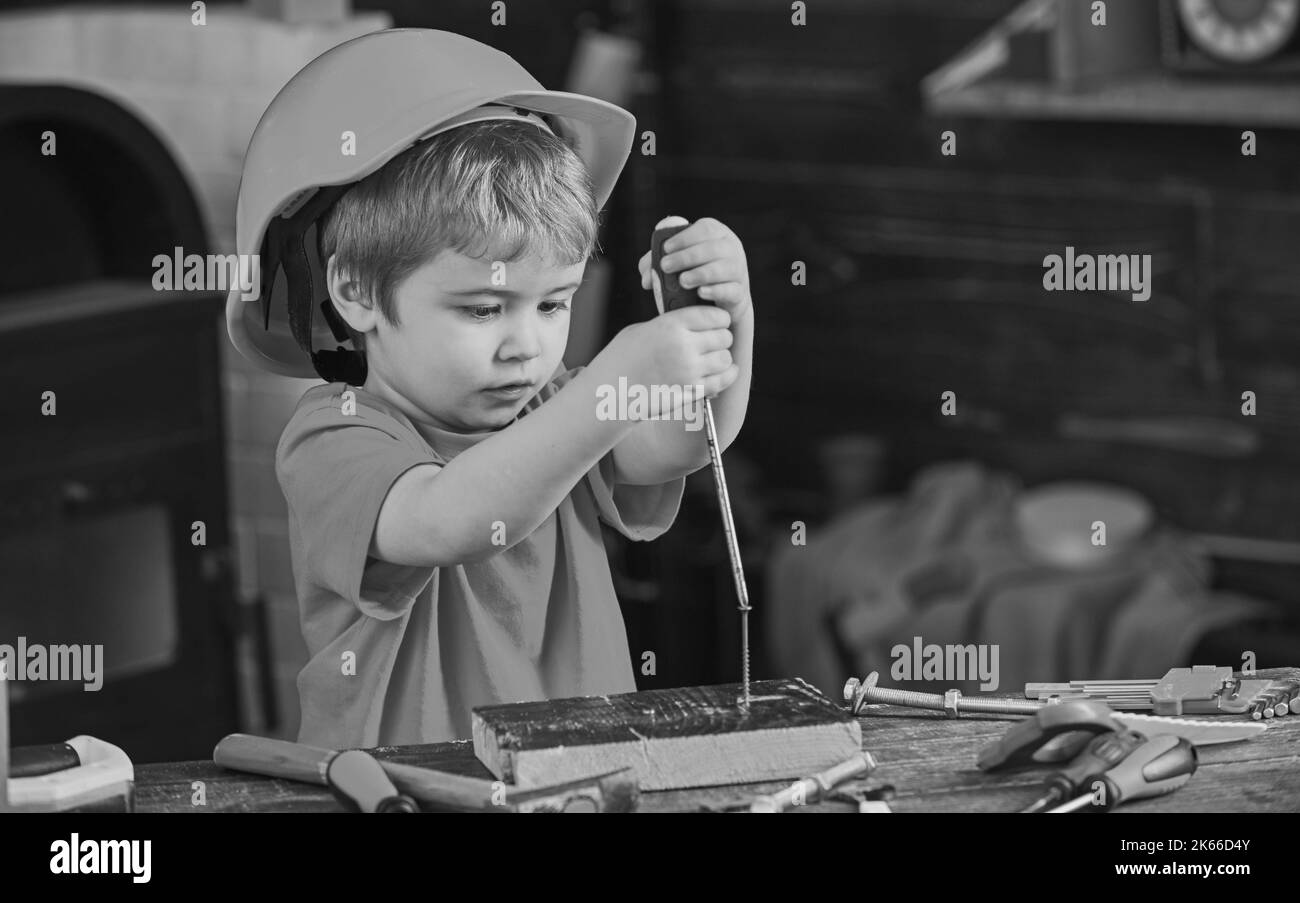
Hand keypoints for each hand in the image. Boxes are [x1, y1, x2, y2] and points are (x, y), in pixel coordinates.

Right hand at [589, 305, 737, 418]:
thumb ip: (671, 323)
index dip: (718, 318)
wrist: (610, 391)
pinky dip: (725, 377)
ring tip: (712, 360)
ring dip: (722, 359)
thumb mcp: (642, 329)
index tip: (715, 322)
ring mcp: (688, 371)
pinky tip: (721, 373)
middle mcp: (683, 346)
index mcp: (671, 325)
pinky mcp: (690, 392)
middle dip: (721, 338)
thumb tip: (694, 320)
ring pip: (726, 359)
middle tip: (713, 342)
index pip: (714, 315)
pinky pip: (722, 381)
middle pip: (724, 336)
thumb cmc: (622, 358)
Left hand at [639, 216, 752, 325]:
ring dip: (701, 273)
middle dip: (687, 256)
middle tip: (665, 266)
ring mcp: (738, 270)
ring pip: (724, 268)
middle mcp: (731, 248)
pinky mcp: (740, 292)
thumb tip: (646, 277)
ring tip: (682, 281)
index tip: (665, 249)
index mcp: (717, 234)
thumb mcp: (674, 265)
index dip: (684, 237)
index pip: (705, 229)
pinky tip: (700, 293)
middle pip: (713, 248)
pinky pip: (730, 290)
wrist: (719, 304)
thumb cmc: (693, 276)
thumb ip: (654, 264)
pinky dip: (715, 290)